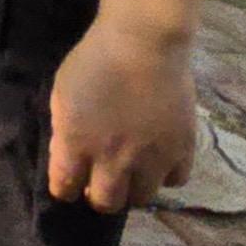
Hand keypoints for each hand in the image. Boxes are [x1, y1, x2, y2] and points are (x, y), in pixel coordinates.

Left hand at [46, 5, 198, 212]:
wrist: (144, 42)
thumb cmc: (95, 60)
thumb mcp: (62, 95)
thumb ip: (65, 131)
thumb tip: (69, 155)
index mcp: (76, 145)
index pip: (65, 189)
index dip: (66, 188)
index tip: (71, 181)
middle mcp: (113, 161)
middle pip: (107, 202)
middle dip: (100, 195)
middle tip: (103, 181)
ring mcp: (151, 158)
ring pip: (142, 197)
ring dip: (134, 187)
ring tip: (133, 171)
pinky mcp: (182, 150)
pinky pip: (175, 180)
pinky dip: (166, 175)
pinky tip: (160, 159)